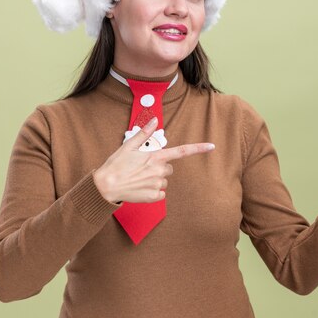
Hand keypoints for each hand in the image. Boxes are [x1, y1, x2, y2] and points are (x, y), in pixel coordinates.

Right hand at [93, 117, 214, 203]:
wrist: (105, 187)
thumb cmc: (115, 165)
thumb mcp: (128, 146)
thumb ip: (144, 133)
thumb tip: (154, 121)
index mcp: (156, 157)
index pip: (182, 151)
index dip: (198, 148)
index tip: (212, 146)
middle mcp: (159, 171)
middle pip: (169, 168)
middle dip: (159, 168)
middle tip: (141, 169)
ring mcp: (158, 184)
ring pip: (164, 181)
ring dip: (155, 180)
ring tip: (138, 179)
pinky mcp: (154, 196)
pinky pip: (160, 193)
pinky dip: (152, 192)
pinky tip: (140, 189)